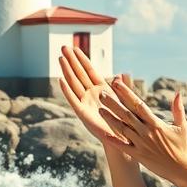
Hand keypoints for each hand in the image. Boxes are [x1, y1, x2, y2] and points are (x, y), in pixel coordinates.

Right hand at [58, 45, 132, 159]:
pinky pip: (73, 100)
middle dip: (71, 60)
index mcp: (101, 89)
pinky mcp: (83, 114)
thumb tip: (123, 73)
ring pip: (74, 83)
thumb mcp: (126, 101)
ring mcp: (85, 103)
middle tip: (63, 46)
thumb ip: (124, 87)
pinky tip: (60, 80)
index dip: (82, 59)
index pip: (89, 70)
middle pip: (79, 73)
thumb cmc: (124, 121)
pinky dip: (67, 90)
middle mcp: (91, 94)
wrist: (122, 139)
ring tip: (60, 58)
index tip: (74, 47)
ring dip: (67, 71)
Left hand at [97, 78, 186, 182]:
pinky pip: (123, 147)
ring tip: (99, 109)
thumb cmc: (182, 146)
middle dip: (113, 103)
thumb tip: (177, 93)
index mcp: (156, 123)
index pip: (138, 104)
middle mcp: (146, 132)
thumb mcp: (182, 126)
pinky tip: (103, 134)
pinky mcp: (138, 155)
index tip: (117, 84)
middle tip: (102, 94)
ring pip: (122, 129)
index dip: (126, 93)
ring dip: (110, 119)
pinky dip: (113, 140)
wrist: (181, 169)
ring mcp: (141, 144)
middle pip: (126, 115)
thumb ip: (178, 109)